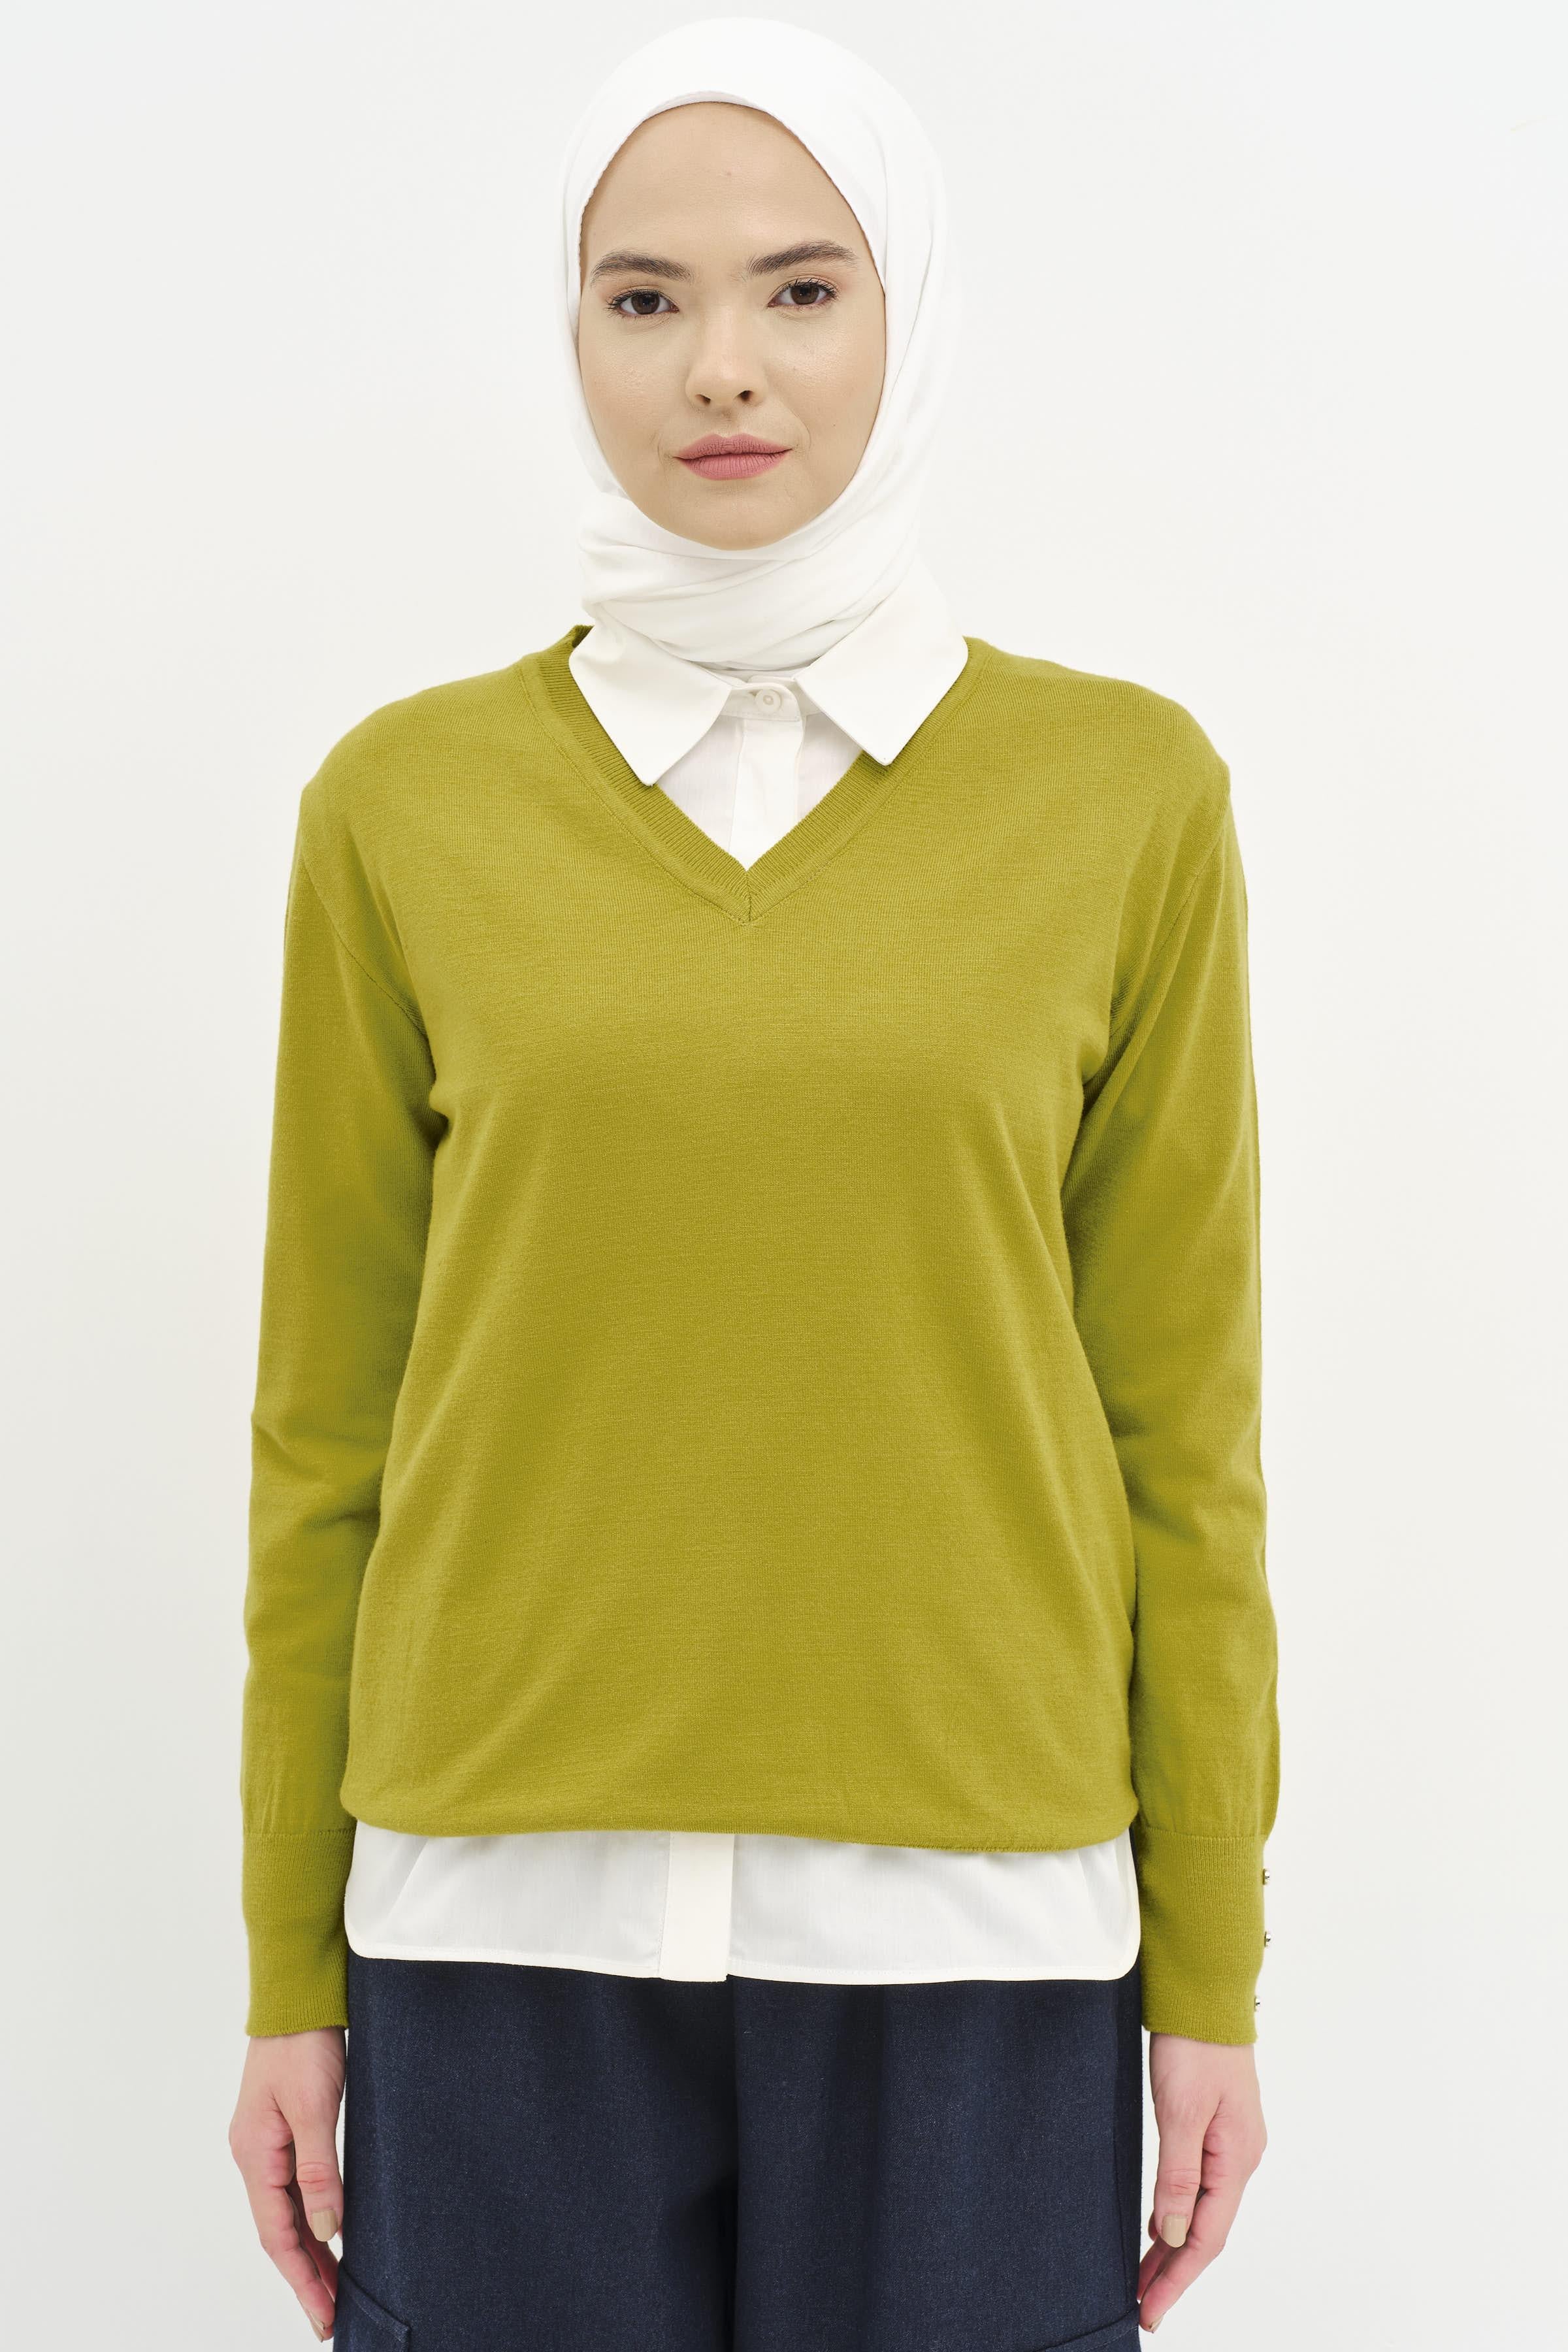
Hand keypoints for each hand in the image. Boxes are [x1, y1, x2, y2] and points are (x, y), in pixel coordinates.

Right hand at [229, 2027, 346, 2340]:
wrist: (298, 1993)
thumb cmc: (303, 2042)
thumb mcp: (314, 2106)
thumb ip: (319, 2169)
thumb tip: (326, 2229)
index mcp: (255, 2154)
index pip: (277, 2234)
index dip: (302, 2278)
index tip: (325, 2314)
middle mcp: (255, 2154)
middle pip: (279, 2230)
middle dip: (305, 2275)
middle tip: (332, 2315)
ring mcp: (268, 2142)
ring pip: (287, 2211)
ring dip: (309, 2250)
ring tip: (335, 2288)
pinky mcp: (285, 2127)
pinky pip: (295, 2186)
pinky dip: (310, 2216)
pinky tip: (328, 2231)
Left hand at [1138, 2032, 1265, 2332]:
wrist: (1207, 1995)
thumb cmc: (1196, 2045)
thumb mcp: (1180, 2111)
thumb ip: (1178, 2175)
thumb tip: (1175, 2232)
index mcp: (1237, 2159)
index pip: (1207, 2237)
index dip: (1178, 2278)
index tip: (1151, 2310)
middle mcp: (1241, 2158)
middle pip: (1207, 2230)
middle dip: (1174, 2270)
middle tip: (1141, 2304)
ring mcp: (1232, 2144)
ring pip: (1203, 2209)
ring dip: (1174, 2244)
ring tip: (1144, 2277)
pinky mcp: (1217, 2129)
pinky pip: (1200, 2184)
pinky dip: (1179, 2211)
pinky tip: (1160, 2225)